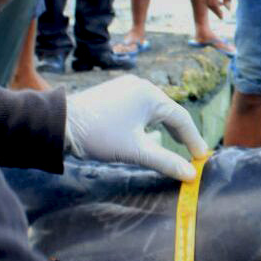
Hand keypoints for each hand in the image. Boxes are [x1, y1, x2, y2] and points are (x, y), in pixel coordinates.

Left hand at [65, 75, 206, 179]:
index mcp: (150, 95)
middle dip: (180, 133)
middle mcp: (141, 85)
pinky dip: (148, 121)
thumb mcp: (136, 151)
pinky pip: (140, 106)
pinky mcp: (115, 92)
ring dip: (163, 127)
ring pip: (154, 109)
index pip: (181, 118)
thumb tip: (190, 174)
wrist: (60, 124)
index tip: (200, 157)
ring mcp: (126, 86)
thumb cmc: (100, 136)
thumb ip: (166, 162)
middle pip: (168, 111)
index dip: (193, 139)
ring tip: (171, 143)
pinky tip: (145, 133)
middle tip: (189, 152)